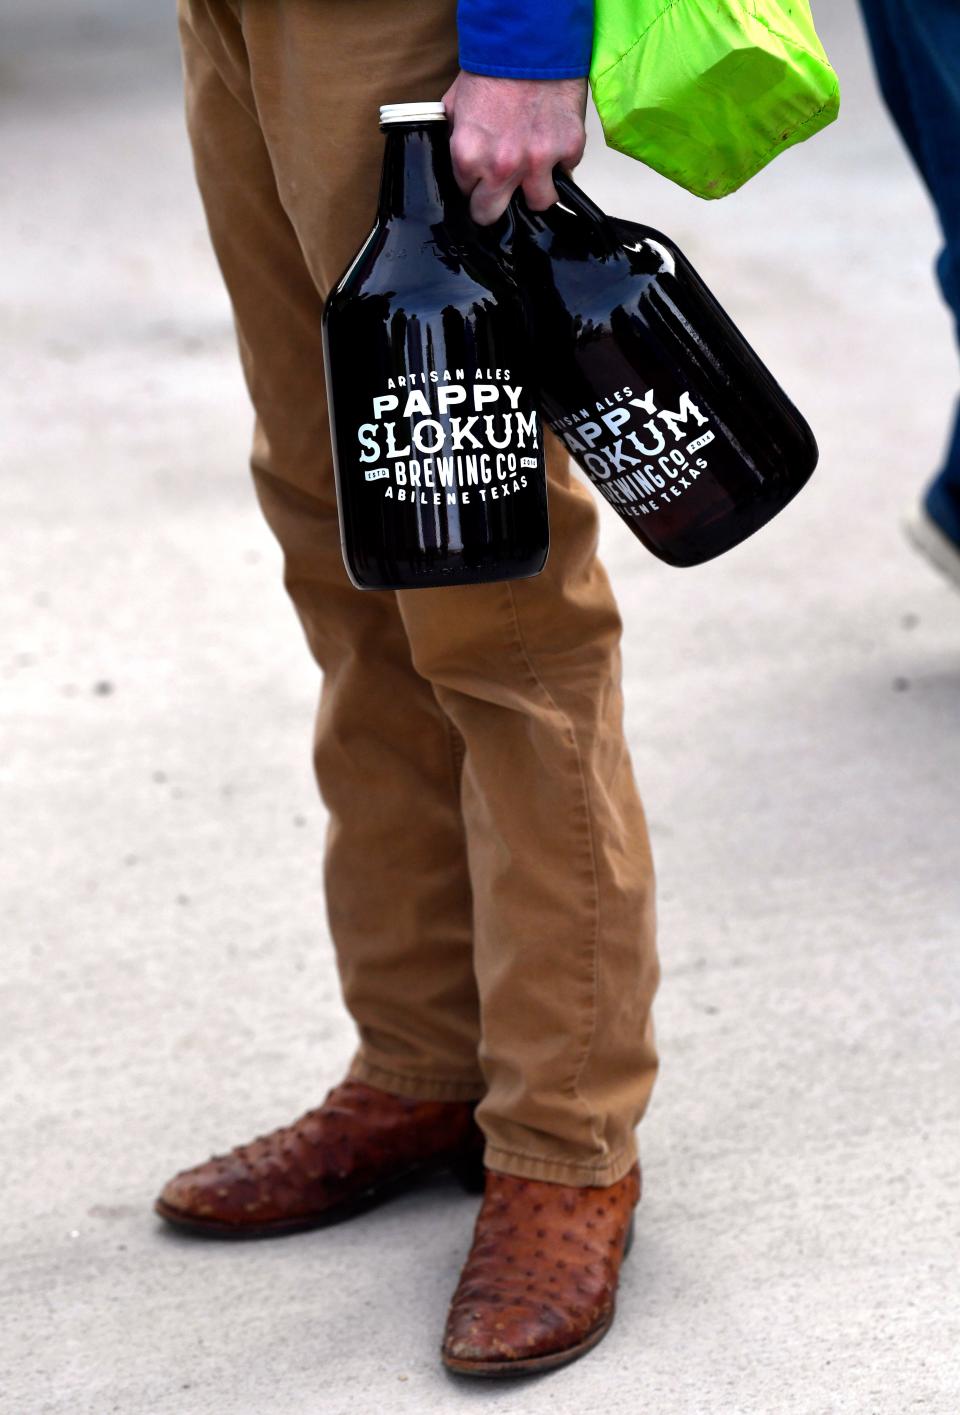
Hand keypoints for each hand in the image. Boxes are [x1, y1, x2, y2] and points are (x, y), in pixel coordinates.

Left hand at [442, 72, 586, 225]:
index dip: (475, 187)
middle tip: (503, 189)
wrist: (531, 40)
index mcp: (469, 156)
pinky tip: (553, 141)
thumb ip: (458, 140)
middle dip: (497, 203)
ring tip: (534, 169)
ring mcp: (539, 160)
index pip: (467, 197)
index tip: (481, 179)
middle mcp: (503, 166)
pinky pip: (567, 172)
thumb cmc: (494, 67)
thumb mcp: (456, 106)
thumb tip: (459, 161)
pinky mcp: (568, 149)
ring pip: (539, 203)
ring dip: (536, 189)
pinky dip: (562, 162)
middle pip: (494, 214)